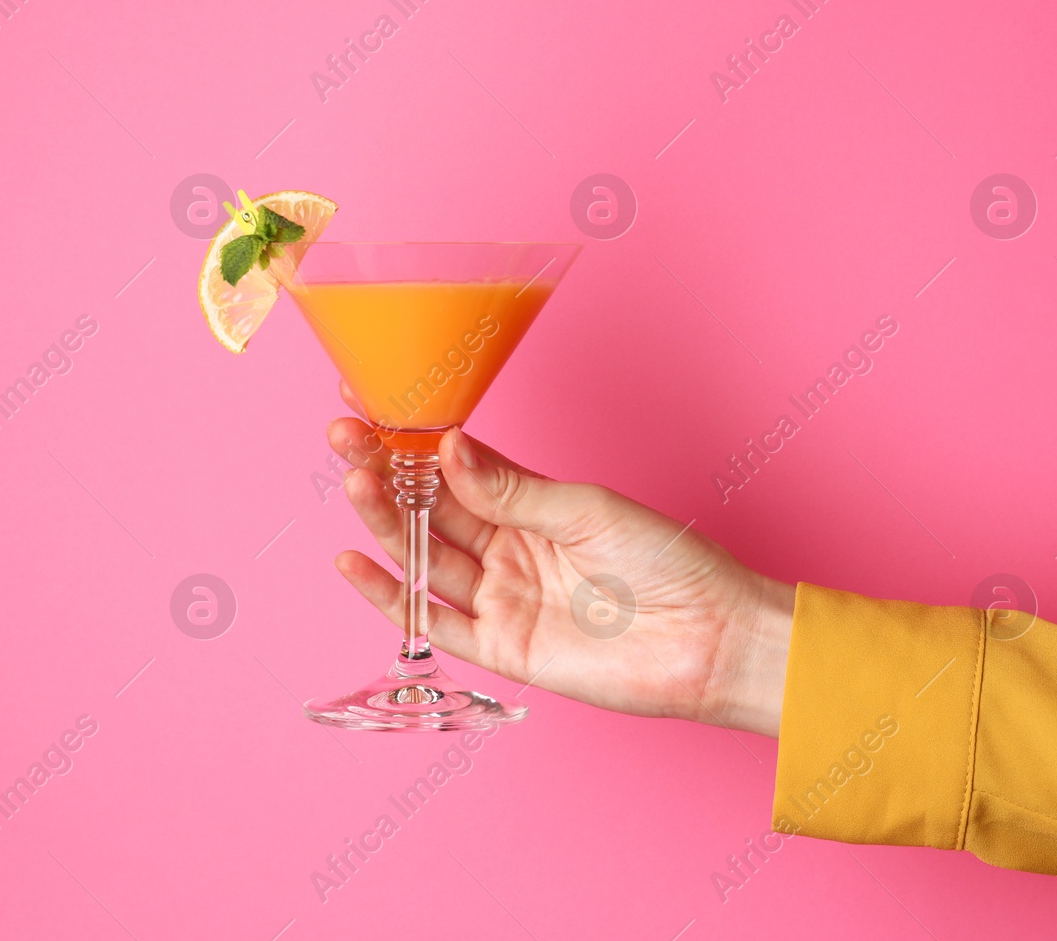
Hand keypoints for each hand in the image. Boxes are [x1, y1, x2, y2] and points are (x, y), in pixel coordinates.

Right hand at [327, 412, 794, 736]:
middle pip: (430, 510)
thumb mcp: (586, 510)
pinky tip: (356, 564)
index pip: (455, 469)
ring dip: (385, 522)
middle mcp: (508, 549)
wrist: (711, 637)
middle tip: (345, 441)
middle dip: (385, 474)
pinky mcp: (502, 647)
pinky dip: (393, 595)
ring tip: (353, 484)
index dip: (410, 442)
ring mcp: (501, 598)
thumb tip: (449, 448)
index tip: (368, 410)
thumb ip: (510, 489)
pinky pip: (434, 622)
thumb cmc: (669, 562)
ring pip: (425, 557)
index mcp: (530, 505)